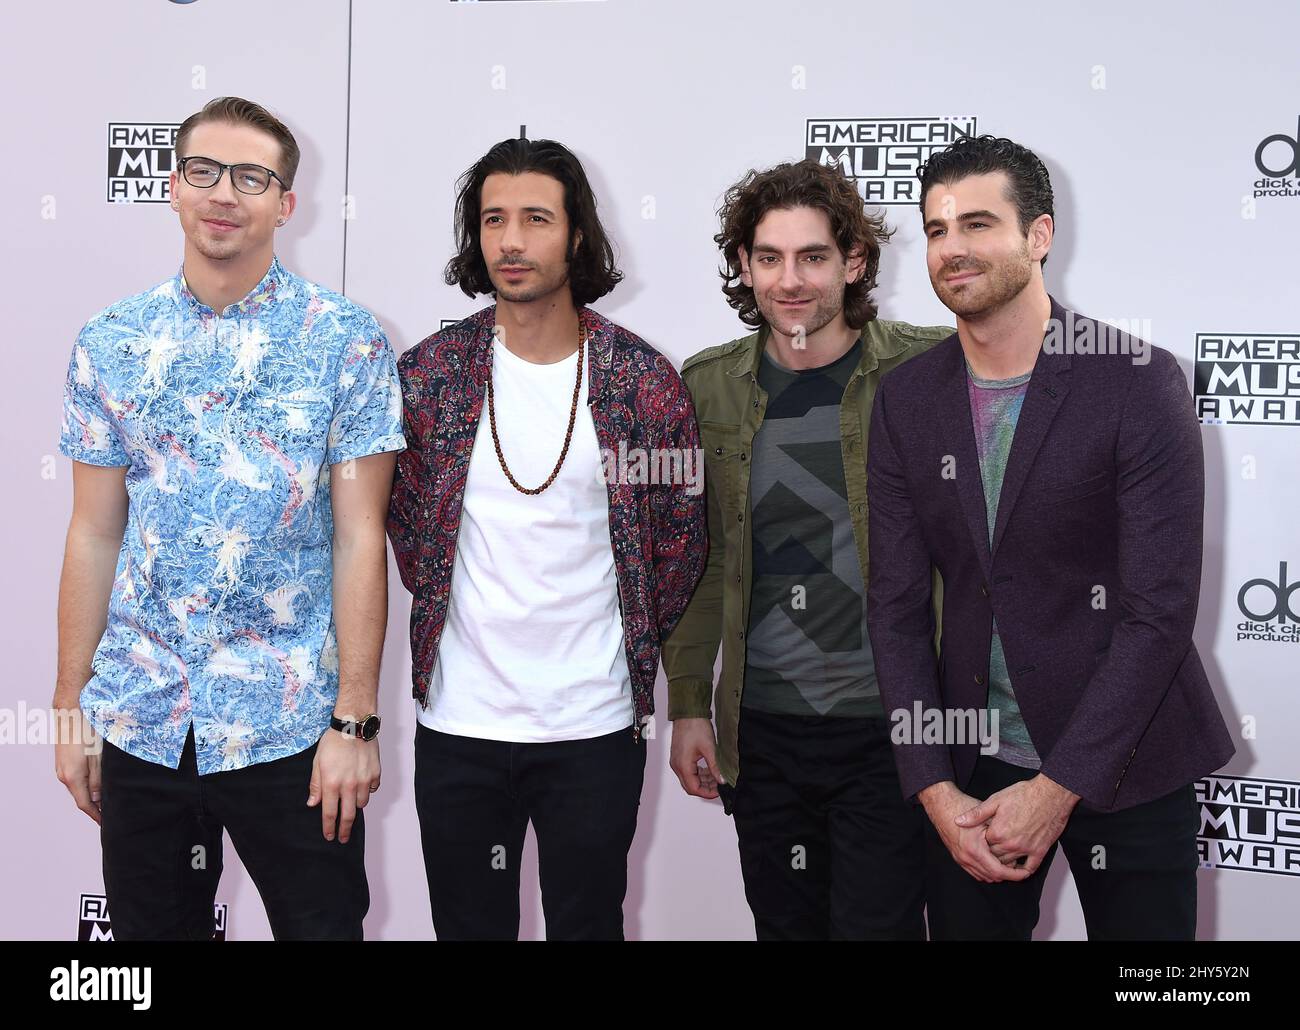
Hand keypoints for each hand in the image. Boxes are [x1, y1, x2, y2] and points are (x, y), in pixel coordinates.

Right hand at [54, 707, 102, 824]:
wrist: (71, 712)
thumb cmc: (87, 732)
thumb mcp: (98, 758)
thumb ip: (98, 780)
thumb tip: (97, 799)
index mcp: (72, 777)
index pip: (84, 804)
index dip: (96, 815)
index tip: (106, 823)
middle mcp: (63, 775)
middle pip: (80, 797)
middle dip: (94, 807)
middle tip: (110, 813)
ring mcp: (61, 768)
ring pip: (77, 788)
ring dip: (90, 795)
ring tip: (105, 800)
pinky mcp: (63, 761)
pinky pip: (74, 778)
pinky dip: (85, 785)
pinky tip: (96, 783)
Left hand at [307, 727, 380, 842]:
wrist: (354, 725)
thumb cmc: (333, 742)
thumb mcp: (317, 763)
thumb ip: (315, 785)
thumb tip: (312, 803)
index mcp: (331, 784)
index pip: (329, 813)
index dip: (329, 827)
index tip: (329, 836)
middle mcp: (348, 785)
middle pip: (348, 815)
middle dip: (344, 830)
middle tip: (343, 838)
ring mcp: (363, 780)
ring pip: (361, 804)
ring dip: (355, 807)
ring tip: (351, 803)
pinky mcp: (375, 773)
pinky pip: (372, 789)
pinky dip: (366, 791)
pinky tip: (361, 785)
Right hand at [669, 718, 723, 798]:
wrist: (688, 713)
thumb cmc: (695, 726)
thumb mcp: (710, 749)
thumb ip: (715, 767)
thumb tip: (722, 780)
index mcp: (682, 765)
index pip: (694, 788)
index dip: (707, 793)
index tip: (719, 791)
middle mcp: (677, 765)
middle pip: (690, 786)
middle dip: (705, 788)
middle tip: (719, 786)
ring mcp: (677, 761)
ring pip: (689, 779)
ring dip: (703, 781)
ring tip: (717, 778)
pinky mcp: (679, 756)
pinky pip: (688, 771)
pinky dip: (698, 774)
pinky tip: (709, 771)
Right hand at [920, 781, 1032, 883]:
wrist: (940, 804)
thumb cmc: (962, 806)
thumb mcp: (985, 816)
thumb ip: (999, 833)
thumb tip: (1016, 846)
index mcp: (974, 849)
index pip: (998, 871)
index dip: (1014, 874)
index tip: (1025, 872)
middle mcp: (966, 857)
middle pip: (991, 877)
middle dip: (1007, 875)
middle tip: (1019, 868)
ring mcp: (960, 858)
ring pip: (983, 876)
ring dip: (996, 874)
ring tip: (1008, 865)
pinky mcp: (956, 857)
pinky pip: (974, 872)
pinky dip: (986, 872)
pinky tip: (993, 863)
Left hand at [955, 774, 1078, 874]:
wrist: (1050, 794)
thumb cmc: (1024, 794)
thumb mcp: (996, 800)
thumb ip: (976, 814)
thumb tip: (958, 821)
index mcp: (998, 832)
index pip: (982, 845)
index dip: (980, 842)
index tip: (980, 839)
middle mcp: (1011, 844)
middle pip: (994, 857)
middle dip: (989, 854)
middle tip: (988, 851)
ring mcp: (1026, 849)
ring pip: (1010, 864)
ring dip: (1004, 864)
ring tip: (999, 861)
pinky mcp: (1040, 850)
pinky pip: (1030, 867)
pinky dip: (1023, 871)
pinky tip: (1018, 869)